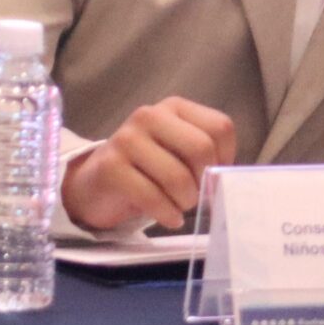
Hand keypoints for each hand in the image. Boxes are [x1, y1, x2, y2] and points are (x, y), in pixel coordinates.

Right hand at [61, 97, 235, 232]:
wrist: (96, 184)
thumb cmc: (148, 169)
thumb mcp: (179, 153)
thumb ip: (206, 157)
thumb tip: (226, 179)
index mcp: (174, 107)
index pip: (220, 127)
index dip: (225, 159)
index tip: (213, 178)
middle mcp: (150, 115)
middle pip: (202, 148)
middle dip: (204, 181)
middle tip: (197, 197)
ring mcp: (127, 139)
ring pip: (178, 177)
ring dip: (185, 202)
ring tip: (180, 207)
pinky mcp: (111, 167)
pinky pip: (152, 196)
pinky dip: (167, 214)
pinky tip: (169, 218)